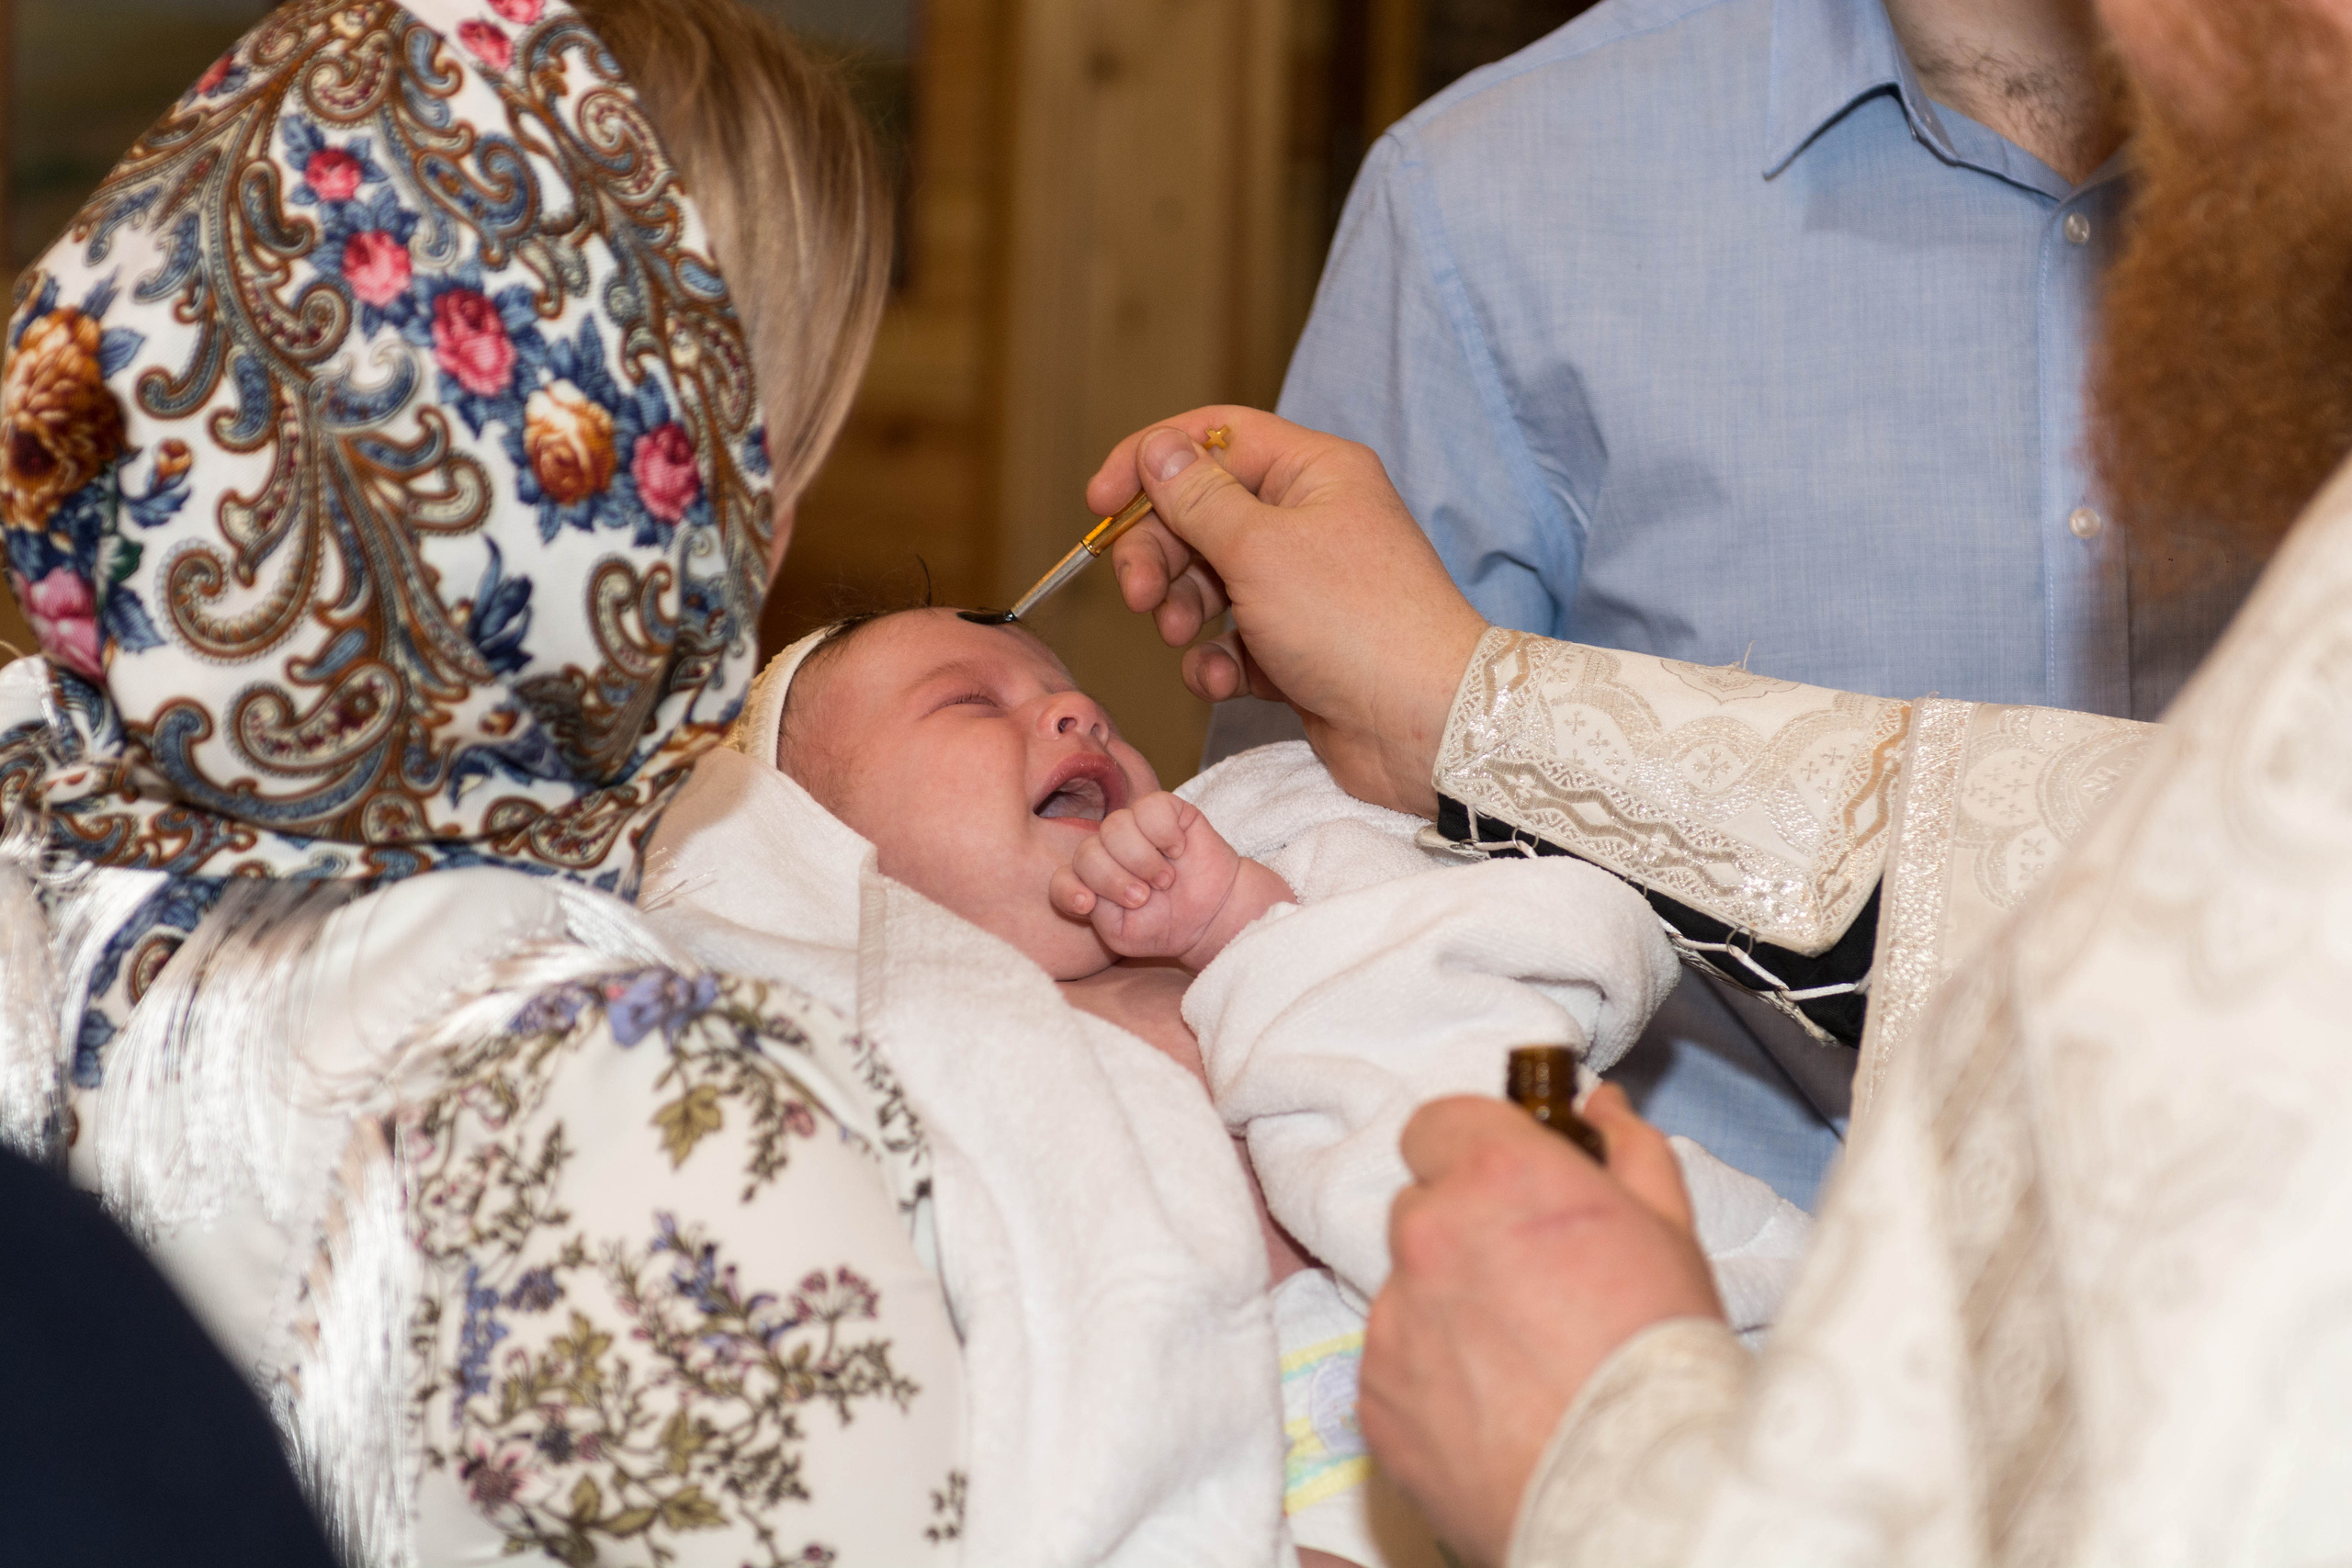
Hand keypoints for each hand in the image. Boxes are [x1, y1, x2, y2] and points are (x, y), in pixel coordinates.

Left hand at [1048, 790, 1291, 969]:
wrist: (1212, 916)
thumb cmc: (1165, 925)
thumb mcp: (1123, 934)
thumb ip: (1097, 913)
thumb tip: (1085, 893)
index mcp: (1091, 881)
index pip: (1062, 878)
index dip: (1070, 890)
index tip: (1089, 905)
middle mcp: (1107, 850)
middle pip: (1087, 853)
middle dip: (1114, 880)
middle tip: (1144, 897)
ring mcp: (1134, 827)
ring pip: (1115, 827)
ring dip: (1141, 859)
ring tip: (1165, 879)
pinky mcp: (1164, 810)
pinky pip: (1150, 807)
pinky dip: (1164, 833)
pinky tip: (1177, 850)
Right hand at [1084, 407, 1488, 817]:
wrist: (1426, 726)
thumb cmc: (1357, 623)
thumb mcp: (1260, 547)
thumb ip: (1197, 498)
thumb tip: (1158, 448)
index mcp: (1314, 473)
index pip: (1216, 438)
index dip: (1151, 461)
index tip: (1101, 502)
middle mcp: (1311, 523)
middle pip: (1202, 514)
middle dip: (1158, 552)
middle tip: (1135, 594)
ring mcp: (1306, 590)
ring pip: (1211, 582)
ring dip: (1180, 608)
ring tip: (1178, 636)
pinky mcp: (1300, 651)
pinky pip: (1234, 643)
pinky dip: (1216, 661)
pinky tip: (1223, 680)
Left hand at [1360, 1089, 1721, 1566]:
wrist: (1632, 1496)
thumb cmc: (1660, 1357)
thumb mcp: (1668, 1230)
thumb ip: (1625, 1150)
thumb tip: (1598, 1106)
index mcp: (1496, 1175)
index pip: (1437, 1123)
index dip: (1473, 1152)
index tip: (1507, 1186)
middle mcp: (1428, 1235)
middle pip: (1421, 1209)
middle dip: (1465, 1234)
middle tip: (1532, 1284)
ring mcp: (1393, 1319)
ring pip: (1407, 1291)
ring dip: (1448, 1311)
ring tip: (1522, 1365)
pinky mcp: (1375, 1396)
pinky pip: (1394, 1366)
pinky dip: (1431, 1382)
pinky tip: (1494, 1411)